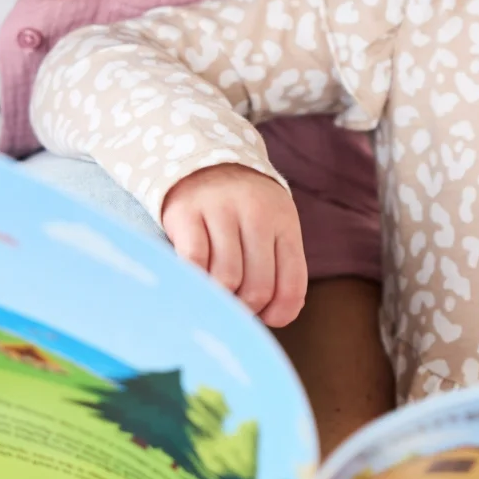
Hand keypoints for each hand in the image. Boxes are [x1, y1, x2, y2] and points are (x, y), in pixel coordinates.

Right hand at [161, 164, 306, 327]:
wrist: (203, 161)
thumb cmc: (243, 210)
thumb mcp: (273, 228)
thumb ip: (280, 269)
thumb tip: (277, 316)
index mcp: (284, 222)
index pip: (292, 285)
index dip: (277, 314)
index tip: (262, 317)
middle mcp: (257, 213)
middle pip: (258, 288)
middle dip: (245, 310)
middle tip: (233, 307)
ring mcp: (220, 210)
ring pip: (226, 279)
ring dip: (219, 297)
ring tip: (214, 292)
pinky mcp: (186, 212)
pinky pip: (193, 262)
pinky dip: (194, 280)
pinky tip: (195, 278)